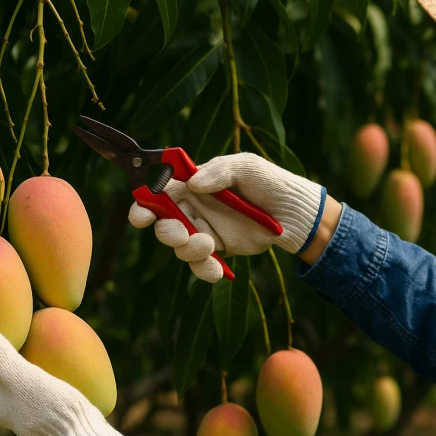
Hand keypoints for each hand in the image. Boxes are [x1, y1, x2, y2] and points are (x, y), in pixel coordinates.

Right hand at [128, 152, 324, 281]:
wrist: (294, 212)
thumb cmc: (268, 181)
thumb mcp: (245, 166)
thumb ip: (218, 171)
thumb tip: (192, 184)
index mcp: (192, 184)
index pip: (158, 193)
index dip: (143, 204)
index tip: (142, 215)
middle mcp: (193, 208)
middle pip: (163, 224)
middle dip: (167, 231)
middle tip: (182, 233)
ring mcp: (204, 230)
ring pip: (180, 247)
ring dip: (188, 249)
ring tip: (208, 245)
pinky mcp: (218, 251)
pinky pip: (200, 264)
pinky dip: (203, 269)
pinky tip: (216, 269)